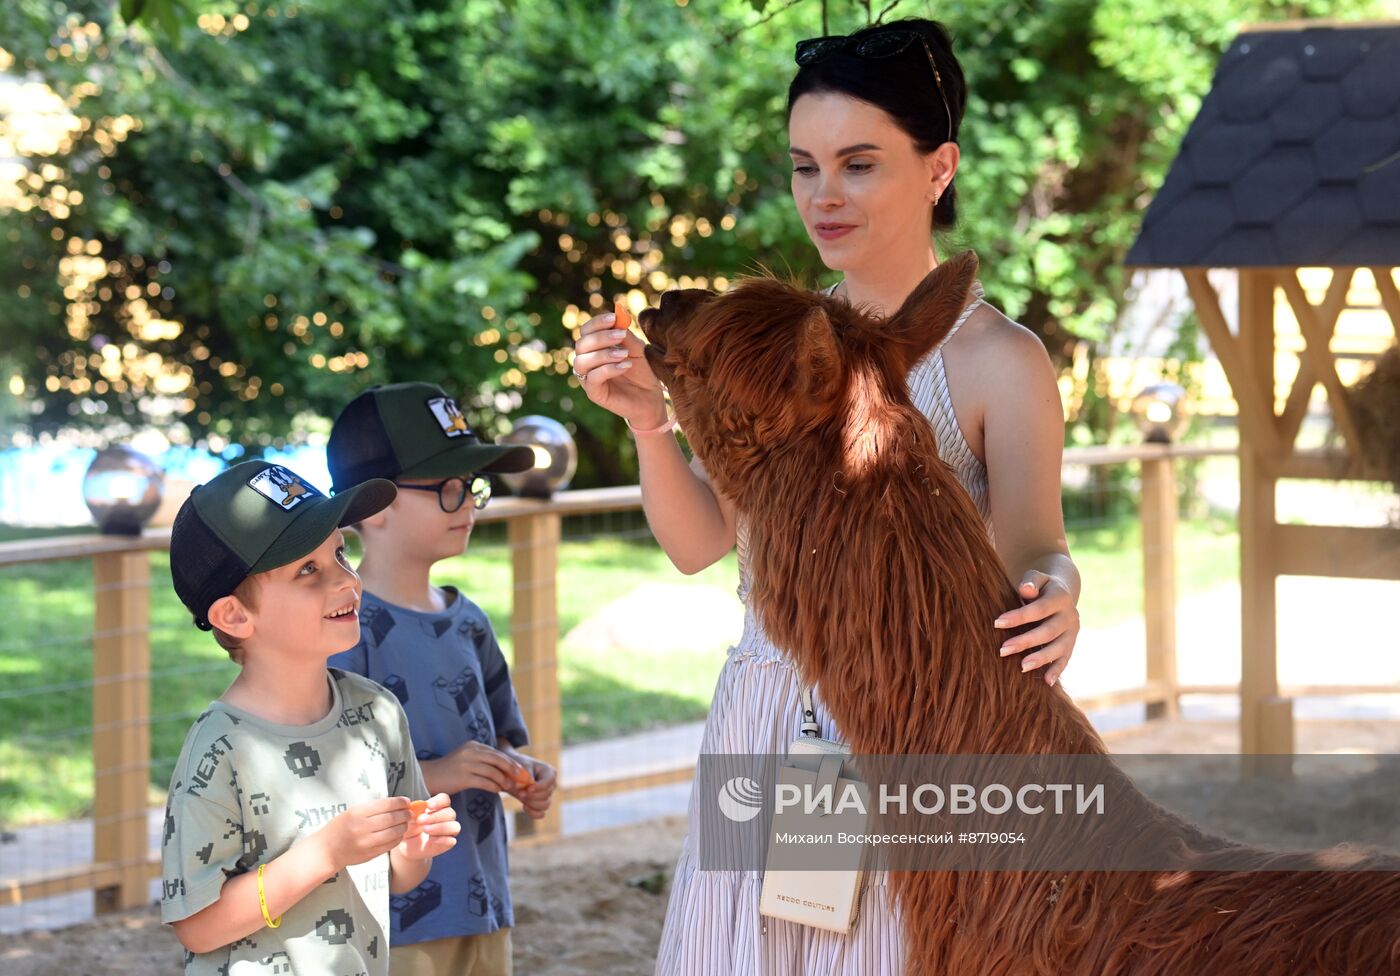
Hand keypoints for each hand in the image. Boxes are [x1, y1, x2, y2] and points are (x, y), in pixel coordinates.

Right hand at [316, 796, 411, 869]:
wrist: (327, 849)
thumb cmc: (340, 827)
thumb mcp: (352, 811)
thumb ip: (372, 808)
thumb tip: (396, 803)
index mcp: (357, 813)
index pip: (386, 804)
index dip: (400, 802)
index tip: (406, 801)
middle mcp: (362, 827)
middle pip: (392, 818)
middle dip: (405, 814)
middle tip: (410, 812)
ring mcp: (366, 842)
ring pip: (393, 832)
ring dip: (404, 826)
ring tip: (405, 823)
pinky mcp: (370, 854)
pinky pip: (390, 845)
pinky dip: (398, 838)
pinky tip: (399, 833)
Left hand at [397, 793, 460, 859]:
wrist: (405, 845)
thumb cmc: (408, 827)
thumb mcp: (407, 817)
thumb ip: (413, 810)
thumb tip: (418, 805)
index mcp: (437, 807)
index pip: (445, 799)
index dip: (439, 801)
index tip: (428, 806)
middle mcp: (446, 818)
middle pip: (450, 813)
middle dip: (435, 816)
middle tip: (420, 820)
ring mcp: (448, 831)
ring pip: (455, 826)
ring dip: (440, 827)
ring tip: (425, 830)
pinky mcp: (446, 844)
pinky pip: (451, 841)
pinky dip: (443, 840)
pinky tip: (431, 840)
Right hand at [425, 740, 524, 794]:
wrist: (429, 776)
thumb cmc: (449, 771)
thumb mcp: (466, 759)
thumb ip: (482, 760)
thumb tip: (503, 769)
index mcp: (473, 746)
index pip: (496, 753)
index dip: (510, 761)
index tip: (519, 770)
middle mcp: (471, 752)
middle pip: (498, 760)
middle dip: (511, 769)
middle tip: (521, 778)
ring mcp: (466, 764)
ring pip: (493, 771)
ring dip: (504, 780)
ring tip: (510, 787)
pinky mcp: (463, 777)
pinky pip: (485, 782)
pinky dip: (494, 787)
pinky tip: (498, 791)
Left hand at [502, 751, 556, 819]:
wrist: (510, 774)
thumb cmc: (517, 767)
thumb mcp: (521, 766)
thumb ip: (527, 775)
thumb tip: (530, 783)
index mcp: (549, 772)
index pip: (548, 782)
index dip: (539, 787)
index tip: (527, 789)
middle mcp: (551, 785)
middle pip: (547, 795)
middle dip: (532, 796)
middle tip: (519, 793)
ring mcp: (547, 796)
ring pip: (545, 805)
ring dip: (532, 804)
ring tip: (520, 797)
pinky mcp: (541, 804)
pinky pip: (541, 814)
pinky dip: (533, 813)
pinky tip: (524, 807)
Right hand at [572, 310, 666, 427]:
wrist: (651, 397)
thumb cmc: (642, 372)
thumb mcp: (636, 350)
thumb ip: (626, 335)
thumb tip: (617, 317)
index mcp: (595, 348)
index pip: (586, 331)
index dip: (597, 323)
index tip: (613, 318)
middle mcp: (587, 361)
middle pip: (581, 344)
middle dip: (601, 337)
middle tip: (621, 335)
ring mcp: (588, 378)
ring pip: (582, 361)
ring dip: (603, 354)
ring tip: (624, 354)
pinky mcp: (594, 393)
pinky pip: (592, 378)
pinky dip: (608, 369)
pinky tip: (625, 366)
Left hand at [994, 571, 1079, 685]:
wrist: (1060, 593)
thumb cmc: (1039, 586)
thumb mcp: (1036, 578)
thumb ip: (1031, 581)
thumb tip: (1026, 589)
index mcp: (1060, 597)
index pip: (1038, 609)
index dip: (1018, 617)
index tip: (997, 623)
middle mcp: (1070, 615)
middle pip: (1048, 632)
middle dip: (1025, 642)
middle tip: (1002, 650)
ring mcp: (1073, 632)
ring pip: (1058, 648)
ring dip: (1040, 659)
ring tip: (1022, 667)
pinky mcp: (1071, 645)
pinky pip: (1065, 659)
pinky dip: (1057, 671)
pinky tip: (1046, 681)